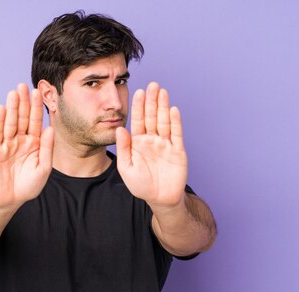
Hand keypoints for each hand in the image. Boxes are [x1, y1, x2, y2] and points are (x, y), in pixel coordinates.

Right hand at [0, 83, 53, 208]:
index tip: (38, 93)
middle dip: (24, 102)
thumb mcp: (43, 168)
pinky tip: (1, 109)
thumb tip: (51, 129)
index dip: (37, 108)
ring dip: (12, 108)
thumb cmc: (28, 186)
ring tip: (13, 93)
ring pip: (10, 122)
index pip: (36, 122)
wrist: (9, 200)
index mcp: (35, 143)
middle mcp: (21, 140)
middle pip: (23, 118)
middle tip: (24, 86)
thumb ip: (47, 149)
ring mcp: (7, 144)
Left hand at [116, 82, 187, 208]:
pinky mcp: (178, 151)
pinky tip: (173, 110)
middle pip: (152, 117)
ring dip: (163, 107)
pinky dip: (175, 122)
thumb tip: (120, 129)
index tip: (138, 92)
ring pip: (164, 122)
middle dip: (152, 101)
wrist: (160, 199)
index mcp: (138, 142)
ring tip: (162, 91)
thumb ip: (123, 148)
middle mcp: (152, 140)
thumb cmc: (141, 185)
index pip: (138, 121)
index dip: (138, 107)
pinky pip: (176, 134)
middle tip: (152, 84)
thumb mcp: (126, 168)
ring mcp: (166, 144)